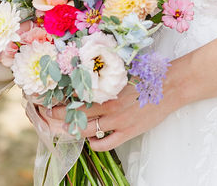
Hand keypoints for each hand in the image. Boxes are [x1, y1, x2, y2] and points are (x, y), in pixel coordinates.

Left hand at [48, 84, 173, 151]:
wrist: (170, 86)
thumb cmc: (148, 75)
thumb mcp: (122, 72)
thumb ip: (104, 77)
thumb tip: (85, 75)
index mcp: (106, 89)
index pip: (73, 98)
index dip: (57, 102)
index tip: (46, 101)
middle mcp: (108, 107)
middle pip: (73, 116)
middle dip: (56, 117)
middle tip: (47, 115)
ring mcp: (117, 122)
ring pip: (85, 130)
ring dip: (72, 129)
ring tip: (66, 126)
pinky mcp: (127, 132)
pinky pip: (103, 144)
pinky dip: (93, 144)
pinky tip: (91, 139)